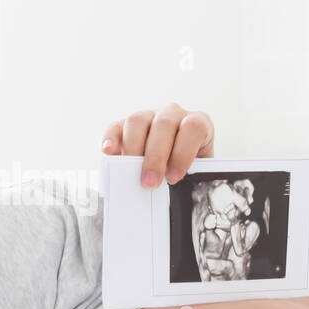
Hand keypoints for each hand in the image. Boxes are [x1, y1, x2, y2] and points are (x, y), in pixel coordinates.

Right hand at [100, 103, 214, 187]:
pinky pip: (117, 126)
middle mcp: (174, 114)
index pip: (193, 128)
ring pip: (138, 121)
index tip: (174, 177)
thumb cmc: (191, 167)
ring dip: (133, 149)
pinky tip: (109, 152)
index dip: (183, 153)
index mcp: (198, 123)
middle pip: (163, 125)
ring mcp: (150, 115)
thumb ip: (190, 175)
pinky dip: (111, 139)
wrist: (179, 162)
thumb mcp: (197, 171)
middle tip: (150, 183)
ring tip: (130, 172)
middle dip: (155, 157)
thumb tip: (173, 193)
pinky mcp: (127, 124)